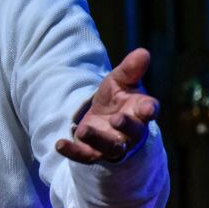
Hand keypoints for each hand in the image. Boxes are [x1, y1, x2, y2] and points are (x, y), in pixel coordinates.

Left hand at [55, 48, 158, 163]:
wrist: (103, 120)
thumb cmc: (117, 99)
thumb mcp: (120, 81)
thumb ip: (130, 69)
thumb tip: (143, 52)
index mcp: (139, 111)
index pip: (148, 110)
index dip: (149, 109)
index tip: (149, 108)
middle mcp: (130, 132)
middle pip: (132, 132)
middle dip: (126, 126)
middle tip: (117, 118)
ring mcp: (112, 144)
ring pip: (108, 146)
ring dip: (97, 139)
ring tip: (84, 130)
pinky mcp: (93, 153)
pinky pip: (83, 155)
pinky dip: (72, 151)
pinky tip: (59, 144)